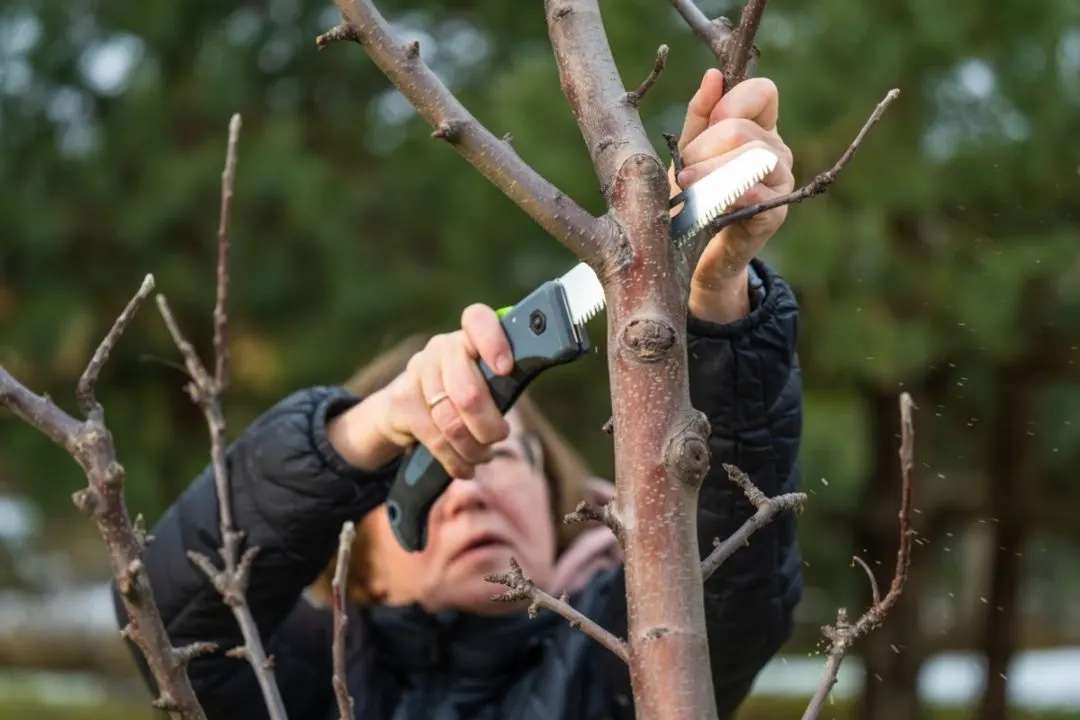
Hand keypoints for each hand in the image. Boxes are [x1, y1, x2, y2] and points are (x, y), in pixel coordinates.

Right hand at [328, 304, 511, 476]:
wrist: (402, 408)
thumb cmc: (459, 394)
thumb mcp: (484, 381)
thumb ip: (503, 378)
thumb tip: (534, 368)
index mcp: (468, 336)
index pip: (478, 320)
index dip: (493, 343)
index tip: (505, 369)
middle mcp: (441, 348)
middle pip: (469, 392)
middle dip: (488, 426)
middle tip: (499, 437)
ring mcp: (418, 372)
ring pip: (452, 422)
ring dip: (473, 448)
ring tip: (482, 456)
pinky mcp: (402, 400)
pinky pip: (435, 438)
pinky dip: (455, 460)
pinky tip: (465, 467)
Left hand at [673, 70, 793, 318]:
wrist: (694, 255)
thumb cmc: (692, 198)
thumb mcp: (690, 152)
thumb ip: (700, 116)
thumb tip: (713, 75)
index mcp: (760, 129)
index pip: (763, 92)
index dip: (731, 102)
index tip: (706, 127)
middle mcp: (778, 151)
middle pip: (743, 130)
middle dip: (704, 148)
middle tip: (685, 171)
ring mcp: (782, 182)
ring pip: (752, 157)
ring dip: (710, 171)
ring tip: (688, 187)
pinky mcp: (776, 212)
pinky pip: (754, 191)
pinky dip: (725, 193)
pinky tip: (706, 203)